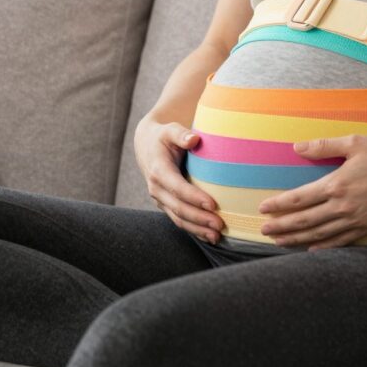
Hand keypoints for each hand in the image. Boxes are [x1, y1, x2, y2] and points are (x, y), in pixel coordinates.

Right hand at [134, 118, 222, 244]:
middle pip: (179, 208)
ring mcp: (160, 199)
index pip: (177, 188)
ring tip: (217, 236)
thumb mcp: (170, 130)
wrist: (146, 146)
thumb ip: (181, 134)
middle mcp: (156, 188)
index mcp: (159, 170)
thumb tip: (194, 139)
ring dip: (197, 229)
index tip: (213, 204)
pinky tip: (208, 237)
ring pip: (178, 219)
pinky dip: (193, 230)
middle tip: (220, 225)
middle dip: (199, 218)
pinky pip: (179, 220)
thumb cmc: (163, 136)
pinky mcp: (165, 204)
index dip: (195, 197)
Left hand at [257, 135, 366, 249]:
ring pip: (320, 234)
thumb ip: (323, 146)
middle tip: (263, 231)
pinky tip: (311, 249)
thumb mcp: (355, 142)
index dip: (279, 205)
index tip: (263, 208)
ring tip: (279, 242)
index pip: (299, 198)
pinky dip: (324, 247)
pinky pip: (341, 241)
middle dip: (282, 226)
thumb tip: (297, 147)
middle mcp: (344, 206)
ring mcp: (357, 220)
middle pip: (305, 221)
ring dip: (297, 239)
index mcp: (337, 184)